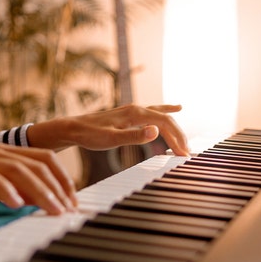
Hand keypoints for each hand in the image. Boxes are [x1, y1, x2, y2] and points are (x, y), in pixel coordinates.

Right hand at [0, 140, 77, 214]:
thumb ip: (6, 186)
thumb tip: (31, 198)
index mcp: (2, 153)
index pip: (44, 159)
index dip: (63, 178)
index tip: (72, 200)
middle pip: (38, 164)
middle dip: (59, 187)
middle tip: (70, 210)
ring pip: (20, 170)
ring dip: (41, 191)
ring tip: (53, 210)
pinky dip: (4, 189)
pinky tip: (15, 203)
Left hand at [27, 104, 190, 156]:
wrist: (74, 128)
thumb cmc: (91, 135)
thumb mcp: (112, 139)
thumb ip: (134, 136)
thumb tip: (156, 131)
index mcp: (136, 113)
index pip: (165, 123)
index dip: (177, 138)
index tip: (184, 154)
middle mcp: (137, 108)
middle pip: (166, 119)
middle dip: (179, 136)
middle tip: (186, 154)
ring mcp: (134, 110)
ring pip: (162, 115)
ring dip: (175, 127)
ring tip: (185, 140)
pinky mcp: (130, 115)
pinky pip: (155, 111)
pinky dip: (168, 110)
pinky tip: (177, 107)